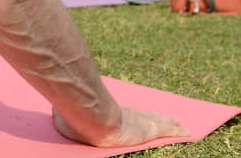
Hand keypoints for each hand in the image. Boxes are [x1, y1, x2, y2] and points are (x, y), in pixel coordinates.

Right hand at [53, 106, 188, 147]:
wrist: (90, 116)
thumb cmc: (77, 118)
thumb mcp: (67, 118)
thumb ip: (63, 114)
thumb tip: (53, 109)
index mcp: (109, 113)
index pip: (125, 114)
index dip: (134, 115)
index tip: (139, 114)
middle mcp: (126, 114)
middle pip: (146, 115)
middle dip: (156, 116)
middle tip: (167, 117)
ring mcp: (138, 121)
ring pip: (158, 121)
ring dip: (169, 122)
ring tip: (181, 123)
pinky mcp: (147, 129)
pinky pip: (167, 130)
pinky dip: (177, 131)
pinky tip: (188, 131)